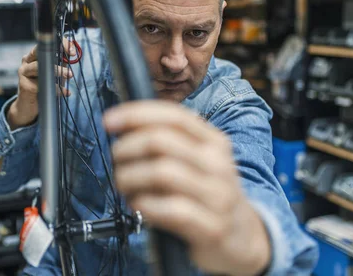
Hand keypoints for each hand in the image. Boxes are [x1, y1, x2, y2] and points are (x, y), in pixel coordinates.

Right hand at [7, 39, 75, 129]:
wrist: (28, 107)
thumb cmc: (43, 87)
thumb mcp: (54, 73)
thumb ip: (60, 63)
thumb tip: (73, 55)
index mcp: (33, 56)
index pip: (46, 44)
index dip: (59, 45)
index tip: (72, 51)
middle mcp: (26, 62)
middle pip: (40, 53)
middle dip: (57, 55)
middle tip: (71, 60)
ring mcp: (23, 73)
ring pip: (39, 67)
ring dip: (57, 71)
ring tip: (69, 75)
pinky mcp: (24, 85)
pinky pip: (42, 85)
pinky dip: (57, 89)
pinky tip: (66, 92)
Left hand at [103, 101, 270, 275]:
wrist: (243, 239)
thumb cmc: (207, 194)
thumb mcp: (199, 160)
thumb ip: (169, 141)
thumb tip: (124, 123)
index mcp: (213, 141)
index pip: (173, 115)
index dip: (136, 114)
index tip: (109, 121)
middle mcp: (218, 164)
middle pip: (160, 141)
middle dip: (126, 149)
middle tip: (117, 161)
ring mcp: (217, 196)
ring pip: (161, 172)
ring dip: (130, 178)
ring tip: (125, 187)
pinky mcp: (212, 227)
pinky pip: (170, 209)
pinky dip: (145, 205)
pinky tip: (140, 206)